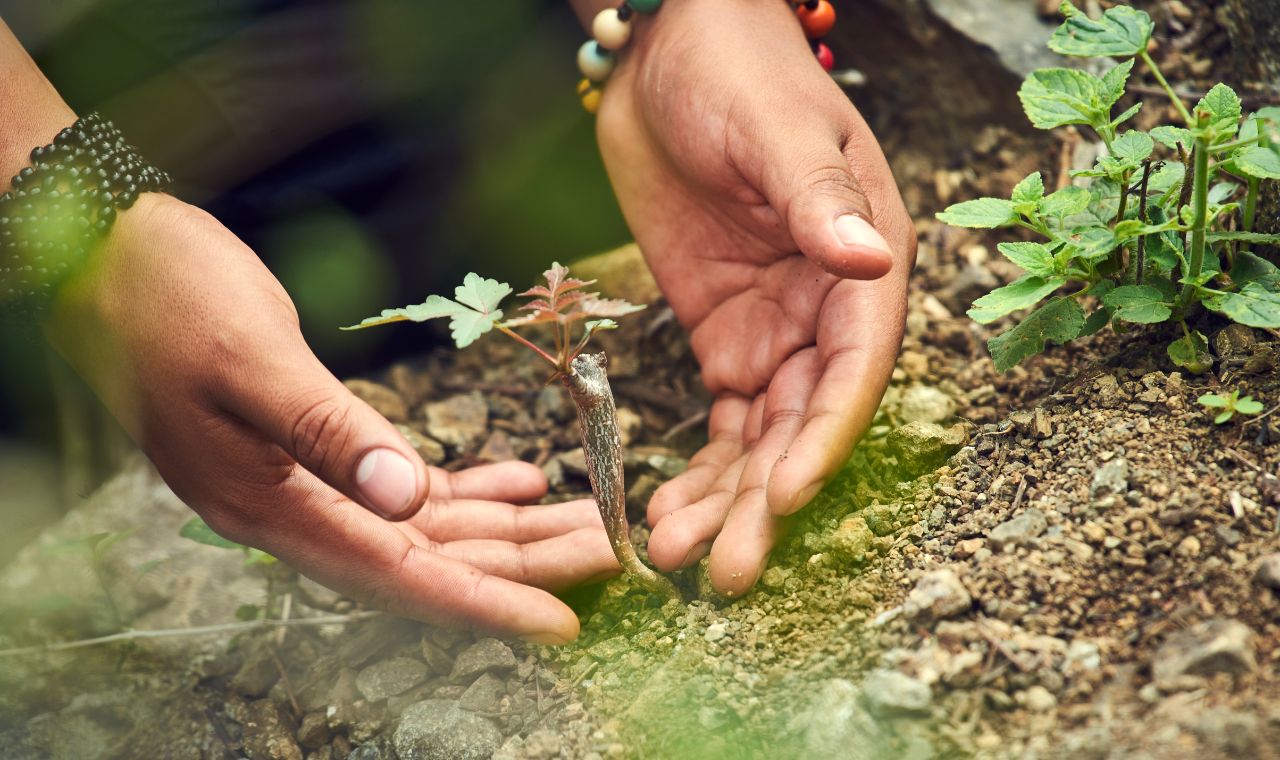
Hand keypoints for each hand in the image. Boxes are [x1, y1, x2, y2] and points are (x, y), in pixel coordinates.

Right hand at [47, 194, 616, 642]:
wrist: (111, 255)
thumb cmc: (169, 299)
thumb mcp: (252, 360)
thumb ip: (328, 432)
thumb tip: (406, 500)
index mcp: (272, 508)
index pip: (398, 577)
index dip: (482, 603)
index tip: (561, 620)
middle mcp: (293, 510)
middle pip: (427, 558)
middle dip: (518, 561)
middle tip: (607, 555)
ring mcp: (303, 481)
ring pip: (425, 525)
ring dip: (504, 525)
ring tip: (583, 518)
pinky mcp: (316, 444)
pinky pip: (405, 485)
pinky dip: (466, 485)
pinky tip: (521, 477)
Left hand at [594, 0, 916, 595]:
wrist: (666, 55)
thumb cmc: (738, 73)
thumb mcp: (776, 128)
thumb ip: (815, 196)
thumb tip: (865, 256)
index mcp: (862, 265)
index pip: (856, 368)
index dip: (825, 436)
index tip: (784, 495)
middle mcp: (827, 310)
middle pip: (806, 423)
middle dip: (767, 498)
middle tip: (727, 569)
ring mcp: (774, 330)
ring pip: (759, 438)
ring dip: (724, 500)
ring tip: (677, 557)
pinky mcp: (721, 336)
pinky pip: (718, 420)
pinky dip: (695, 468)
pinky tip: (662, 514)